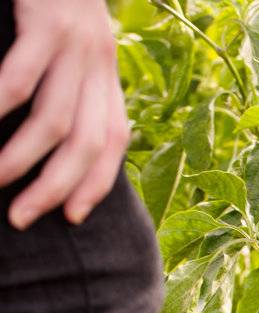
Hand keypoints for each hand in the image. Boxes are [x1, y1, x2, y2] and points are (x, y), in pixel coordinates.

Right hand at [0, 0, 130, 228]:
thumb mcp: (64, 38)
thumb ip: (62, 80)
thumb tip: (44, 133)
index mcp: (105, 70)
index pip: (112, 140)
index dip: (96, 183)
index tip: (72, 217)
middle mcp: (99, 61)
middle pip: (86, 142)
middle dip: (55, 187)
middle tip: (22, 218)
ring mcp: (75, 41)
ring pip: (53, 120)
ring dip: (20, 159)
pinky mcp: (47, 22)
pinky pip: (19, 80)